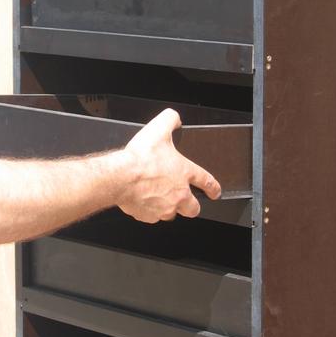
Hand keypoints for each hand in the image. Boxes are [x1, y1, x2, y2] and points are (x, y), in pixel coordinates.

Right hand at [117, 108, 220, 223]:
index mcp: (185, 173)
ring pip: (172, 214)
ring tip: (158, 196)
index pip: (207, 182)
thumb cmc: (140, 158)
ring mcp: (164, 208)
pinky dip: (150, 210)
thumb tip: (175, 119)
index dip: (213, 188)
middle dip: (192, 206)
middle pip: (193, 208)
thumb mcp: (159, 128)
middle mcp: (178, 194)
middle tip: (186, 200)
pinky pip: (153, 216)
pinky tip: (142, 199)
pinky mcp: (149, 216)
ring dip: (169, 207)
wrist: (120, 177)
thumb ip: (171, 119)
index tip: (215, 192)